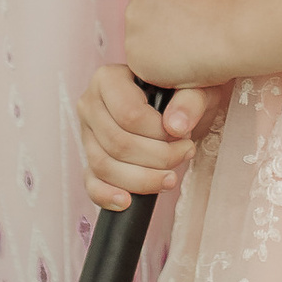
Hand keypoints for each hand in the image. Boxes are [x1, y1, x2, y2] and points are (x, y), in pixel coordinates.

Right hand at [78, 61, 220, 212]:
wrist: (176, 99)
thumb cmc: (182, 88)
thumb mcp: (193, 85)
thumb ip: (189, 101)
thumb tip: (175, 127)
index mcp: (108, 79)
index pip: (129, 115)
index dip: (159, 134)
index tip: (182, 136)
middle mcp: (90, 104)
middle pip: (117, 144)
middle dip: (156, 158)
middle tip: (185, 154)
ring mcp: (87, 133)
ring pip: (104, 165)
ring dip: (141, 179)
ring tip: (170, 177)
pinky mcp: (91, 157)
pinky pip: (91, 182)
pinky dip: (106, 195)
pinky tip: (127, 201)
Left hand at [122, 0, 259, 88]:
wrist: (239, 28)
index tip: (185, 7)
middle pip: (143, 6)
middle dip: (162, 19)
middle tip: (190, 30)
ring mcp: (132, 20)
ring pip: (143, 37)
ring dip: (163, 44)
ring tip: (194, 48)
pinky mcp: (134, 53)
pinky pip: (145, 63)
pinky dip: (163, 67)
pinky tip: (187, 63)